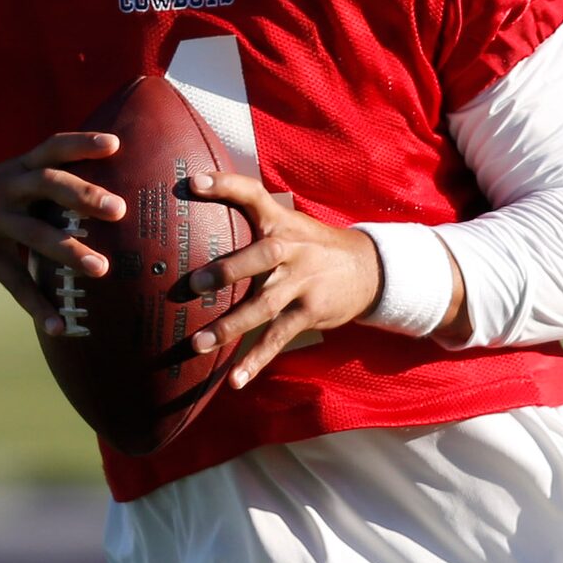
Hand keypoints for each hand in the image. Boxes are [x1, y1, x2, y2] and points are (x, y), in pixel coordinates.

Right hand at [0, 131, 123, 335]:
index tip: (115, 144)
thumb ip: (47, 185)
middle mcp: (5, 190)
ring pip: (34, 233)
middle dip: (83, 195)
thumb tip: (109, 197)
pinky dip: (38, 306)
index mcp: (18, 170)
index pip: (52, 148)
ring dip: (69, 251)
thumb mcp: (9, 183)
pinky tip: (59, 326)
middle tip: (118, 209)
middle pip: (46, 183)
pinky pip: (15, 282)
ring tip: (101, 269)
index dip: (81, 143)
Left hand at [183, 173, 380, 387]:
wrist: (368, 270)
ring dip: (229, 326)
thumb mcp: (290, 224)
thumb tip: (198, 204)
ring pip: (263, 306)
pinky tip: (235, 380)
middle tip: (194, 285)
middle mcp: (293, 250)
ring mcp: (303, 283)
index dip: (225, 186)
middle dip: (227, 270)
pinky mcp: (310, 312)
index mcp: (282, 223)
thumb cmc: (313, 246)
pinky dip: (256, 360)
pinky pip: (278, 338)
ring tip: (197, 343)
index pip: (253, 195)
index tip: (194, 182)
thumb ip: (252, 217)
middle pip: (261, 256)